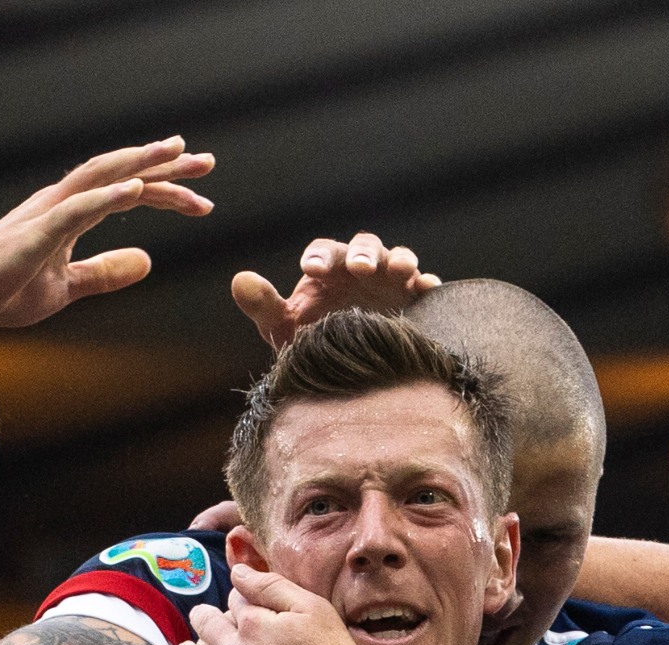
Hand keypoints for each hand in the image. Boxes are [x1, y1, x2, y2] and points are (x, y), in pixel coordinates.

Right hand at [0, 139, 215, 337]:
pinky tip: (137, 190)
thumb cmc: (4, 292)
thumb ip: (105, 273)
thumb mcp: (67, 287)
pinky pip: (77, 208)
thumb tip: (148, 262)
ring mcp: (48, 212)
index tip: (203, 195)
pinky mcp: (35, 232)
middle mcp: (63, 202)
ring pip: (101, 177)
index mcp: (71, 212)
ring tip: (177, 153)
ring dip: (141, 164)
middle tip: (209, 162)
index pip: (128, 192)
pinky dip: (108, 196)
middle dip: (166, 165)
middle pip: (121, 174)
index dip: (166, 189)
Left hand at [230, 233, 436, 349]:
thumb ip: (263, 305)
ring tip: (401, 272)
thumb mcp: (283, 327)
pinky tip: (429, 290)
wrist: (345, 372)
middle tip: (360, 269)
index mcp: (329, 269)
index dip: (320, 256)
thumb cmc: (311, 342)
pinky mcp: (414, 300)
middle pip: (365, 247)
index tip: (312, 270)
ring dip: (400, 261)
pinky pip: (424, 285)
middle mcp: (361, 269)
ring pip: (399, 258)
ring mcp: (390, 282)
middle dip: (363, 255)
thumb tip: (240, 280)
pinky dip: (428, 283)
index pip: (324, 251)